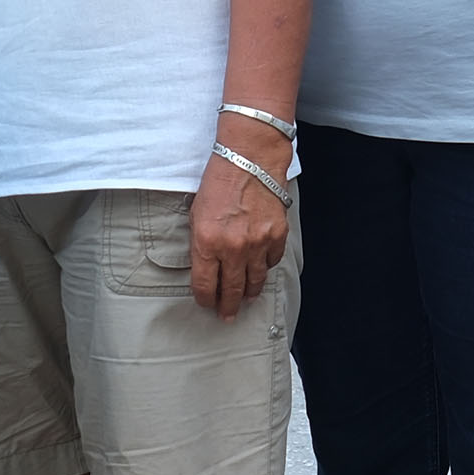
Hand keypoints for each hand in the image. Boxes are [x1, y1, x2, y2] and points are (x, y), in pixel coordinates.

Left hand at [189, 133, 290, 317]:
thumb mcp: (196, 214)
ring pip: (254, 282)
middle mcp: (232, 248)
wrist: (249, 159)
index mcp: (206, 242)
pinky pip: (271, 262)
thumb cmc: (219, 182)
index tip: (206, 303)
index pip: (204, 285)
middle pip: (230, 290)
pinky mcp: (277, 235)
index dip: (204, 299)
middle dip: (227, 306)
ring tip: (245, 299)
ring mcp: (257, 243)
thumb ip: (201, 244)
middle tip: (227, 316)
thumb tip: (207, 269)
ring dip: (249, 293)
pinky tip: (260, 269)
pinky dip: (265, 267)